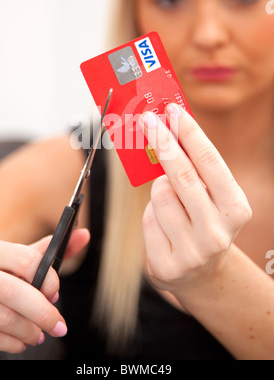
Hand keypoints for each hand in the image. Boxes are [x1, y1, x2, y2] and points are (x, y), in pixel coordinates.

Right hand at [0, 228, 89, 352]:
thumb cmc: (1, 276)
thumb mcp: (21, 261)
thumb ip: (50, 251)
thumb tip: (84, 234)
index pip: (26, 261)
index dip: (47, 280)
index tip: (56, 294)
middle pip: (12, 292)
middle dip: (42, 313)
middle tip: (59, 326)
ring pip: (2, 318)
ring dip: (29, 332)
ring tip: (38, 335)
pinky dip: (11, 344)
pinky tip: (20, 341)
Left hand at [139, 104, 251, 295]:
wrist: (201, 274)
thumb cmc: (204, 223)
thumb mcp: (213, 197)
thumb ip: (197, 170)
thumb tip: (170, 127)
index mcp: (235, 209)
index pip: (211, 163)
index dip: (190, 134)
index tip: (173, 111)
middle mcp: (217, 232)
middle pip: (182, 176)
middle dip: (163, 142)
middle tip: (149, 120)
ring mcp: (192, 252)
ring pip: (160, 195)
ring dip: (159, 188)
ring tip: (171, 201)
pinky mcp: (167, 265)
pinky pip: (148, 219)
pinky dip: (152, 213)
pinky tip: (164, 224)